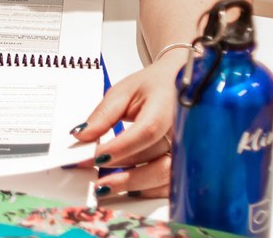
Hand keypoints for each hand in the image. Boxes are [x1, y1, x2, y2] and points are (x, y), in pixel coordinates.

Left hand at [70, 53, 188, 197]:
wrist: (185, 84)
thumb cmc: (156, 86)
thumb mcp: (125, 91)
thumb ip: (104, 114)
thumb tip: (81, 135)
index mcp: (168, 105)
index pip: (146, 131)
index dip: (120, 147)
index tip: (95, 156)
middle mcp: (185, 131)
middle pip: (157, 160)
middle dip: (124, 173)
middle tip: (96, 179)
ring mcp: (190, 149)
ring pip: (165, 176)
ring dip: (134, 184)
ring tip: (106, 186)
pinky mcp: (188, 163)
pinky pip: (169, 183)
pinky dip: (147, 189)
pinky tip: (126, 188)